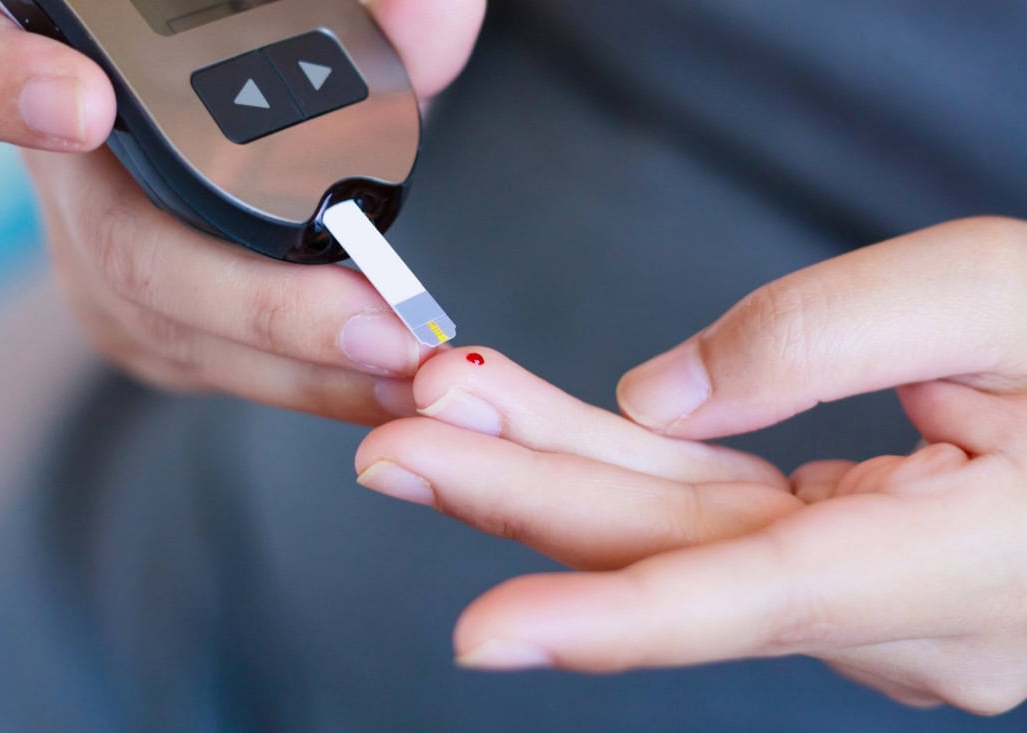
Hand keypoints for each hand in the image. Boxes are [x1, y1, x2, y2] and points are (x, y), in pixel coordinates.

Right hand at [0, 0, 484, 423]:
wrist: (261, 126)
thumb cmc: (275, 63)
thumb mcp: (318, 19)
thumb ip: (378, 7)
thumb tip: (433, 13)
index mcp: (73, 54)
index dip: (18, 84)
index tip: (81, 104)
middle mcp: (67, 166)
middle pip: (124, 246)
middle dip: (265, 305)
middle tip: (377, 329)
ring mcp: (94, 253)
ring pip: (169, 327)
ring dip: (299, 364)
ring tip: (407, 371)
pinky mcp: (139, 318)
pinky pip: (205, 362)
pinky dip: (302, 381)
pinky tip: (377, 388)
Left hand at [359, 218, 1026, 714]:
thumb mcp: (993, 298)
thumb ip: (819, 339)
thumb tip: (659, 397)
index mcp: (959, 564)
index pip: (754, 598)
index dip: (613, 618)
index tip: (486, 634)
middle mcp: (905, 619)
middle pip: (679, 558)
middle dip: (529, 493)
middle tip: (403, 444)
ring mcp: (874, 604)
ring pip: (684, 539)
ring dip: (563, 469)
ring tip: (452, 411)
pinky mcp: (850, 569)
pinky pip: (719, 524)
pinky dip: (631, 470)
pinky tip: (547, 426)